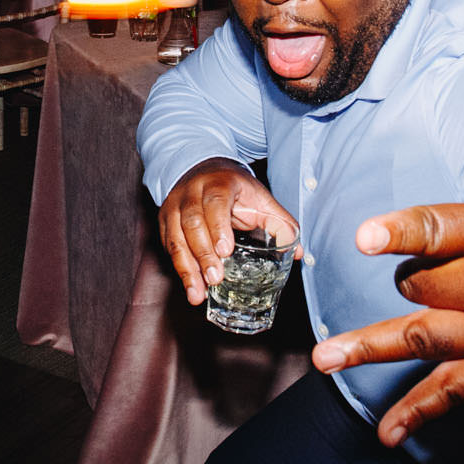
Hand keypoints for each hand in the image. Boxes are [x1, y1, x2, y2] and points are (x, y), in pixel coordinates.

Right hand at [157, 158, 298, 304]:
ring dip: (187, 268)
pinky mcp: (165, 220)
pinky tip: (190, 286)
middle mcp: (192, 193)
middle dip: (203, 254)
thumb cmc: (234, 189)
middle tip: (215, 279)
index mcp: (218, 184)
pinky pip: (168, 246)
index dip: (218, 227)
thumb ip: (280, 222)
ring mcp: (175, 206)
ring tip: (198, 294)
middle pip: (193, 223)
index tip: (225, 251)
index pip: (215, 203)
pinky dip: (179, 268)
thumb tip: (297, 252)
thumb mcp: (260, 198)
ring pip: (176, 237)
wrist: (202, 170)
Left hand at [310, 76, 463, 446]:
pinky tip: (387, 434)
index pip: (439, 229)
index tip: (363, 237)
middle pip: (421, 285)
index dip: (399, 232)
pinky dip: (420, 413)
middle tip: (404, 272)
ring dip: (369, 351)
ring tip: (324, 360)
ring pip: (423, 341)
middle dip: (405, 278)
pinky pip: (455, 392)